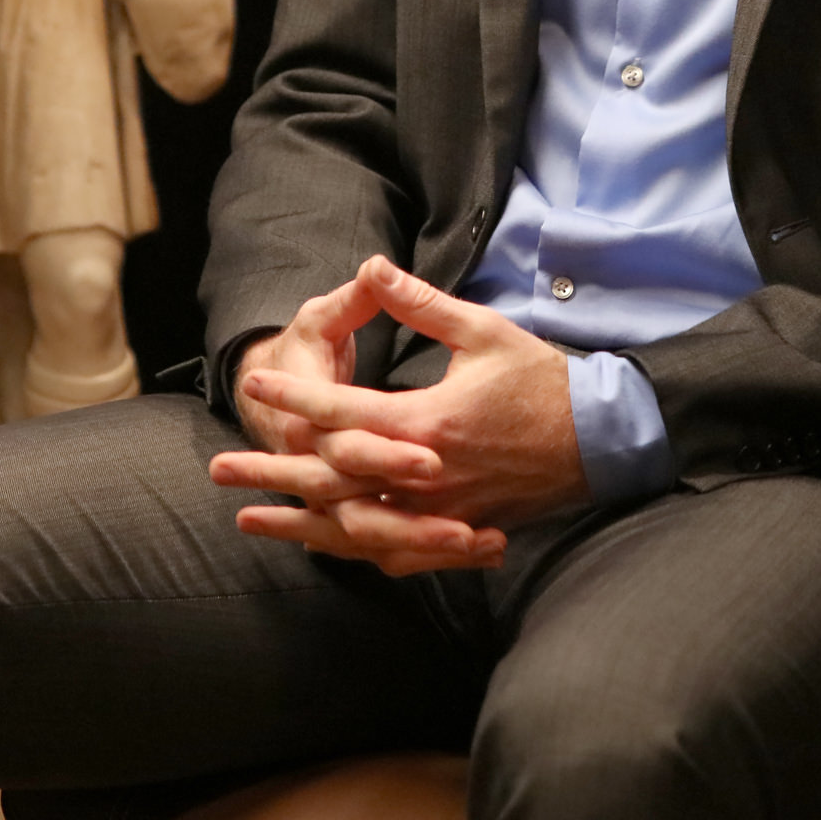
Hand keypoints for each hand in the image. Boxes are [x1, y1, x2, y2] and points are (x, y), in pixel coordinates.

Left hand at [209, 256, 586, 574]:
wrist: (603, 440)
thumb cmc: (543, 380)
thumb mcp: (482, 330)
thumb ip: (421, 304)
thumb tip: (374, 266)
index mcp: (427, 424)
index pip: (342, 412)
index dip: (293, 395)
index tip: (252, 381)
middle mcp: (426, 477)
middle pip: (331, 481)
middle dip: (271, 474)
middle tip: (218, 469)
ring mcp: (441, 513)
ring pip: (353, 527)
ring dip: (297, 523)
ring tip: (248, 518)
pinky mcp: (456, 532)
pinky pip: (392, 553)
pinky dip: (350, 550)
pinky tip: (320, 546)